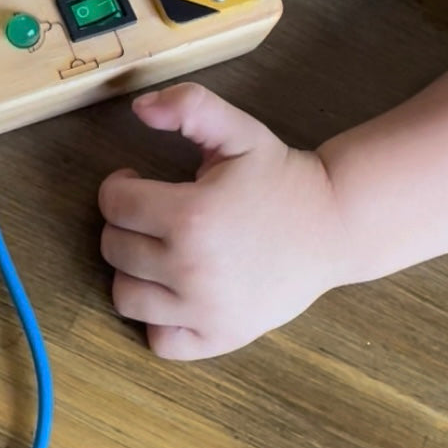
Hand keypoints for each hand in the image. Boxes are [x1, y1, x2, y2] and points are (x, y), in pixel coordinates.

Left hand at [99, 83, 346, 359]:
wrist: (333, 226)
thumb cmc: (280, 177)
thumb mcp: (237, 130)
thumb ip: (188, 106)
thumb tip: (138, 107)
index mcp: (190, 215)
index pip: (113, 204)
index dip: (120, 186)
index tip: (138, 181)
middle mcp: (191, 269)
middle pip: (114, 248)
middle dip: (127, 224)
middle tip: (155, 214)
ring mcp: (205, 310)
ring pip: (125, 296)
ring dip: (134, 271)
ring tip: (161, 251)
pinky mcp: (220, 337)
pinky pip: (159, 341)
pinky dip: (159, 321)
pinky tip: (176, 292)